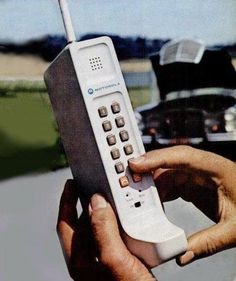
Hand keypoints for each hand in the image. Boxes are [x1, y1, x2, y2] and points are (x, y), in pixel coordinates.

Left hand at [57, 180, 155, 280]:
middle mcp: (89, 260)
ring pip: (98, 227)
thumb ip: (103, 232)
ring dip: (103, 210)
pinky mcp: (117, 258)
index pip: (66, 225)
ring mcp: (103, 259)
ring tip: (112, 197)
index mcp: (81, 261)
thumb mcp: (116, 262)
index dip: (67, 202)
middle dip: (87, 203)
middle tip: (96, 185)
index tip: (71, 184)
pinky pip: (112, 233)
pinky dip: (116, 220)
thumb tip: (95, 203)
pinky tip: (126, 216)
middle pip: (82, 223)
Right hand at [129, 145, 235, 265]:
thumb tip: (181, 255)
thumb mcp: (234, 229)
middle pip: (169, 162)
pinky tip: (151, 201)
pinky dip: (158, 191)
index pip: (183, 156)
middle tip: (128, 180)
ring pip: (166, 172)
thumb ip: (207, 243)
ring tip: (136, 194)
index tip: (136, 164)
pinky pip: (169, 182)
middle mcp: (202, 167)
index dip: (157, 158)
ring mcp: (196, 174)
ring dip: (150, 182)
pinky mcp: (192, 182)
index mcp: (215, 168)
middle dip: (147, 169)